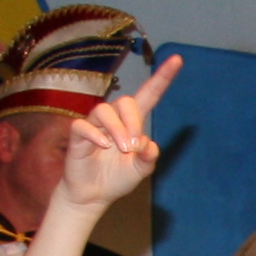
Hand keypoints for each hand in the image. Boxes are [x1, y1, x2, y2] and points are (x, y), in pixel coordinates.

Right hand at [55, 54, 177, 208]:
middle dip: (133, 122)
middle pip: (126, 102)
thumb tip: (147, 144)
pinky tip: (104, 146)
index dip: (162, 78)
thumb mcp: (141, 169)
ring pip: (104, 110)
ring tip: (124, 150)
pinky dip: (94, 135)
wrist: (94, 195)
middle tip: (134, 146)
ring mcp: (94, 125)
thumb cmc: (117, 177)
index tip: (177, 60)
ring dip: (117, 129)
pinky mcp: (78, 135)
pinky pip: (83, 126)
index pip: (149, 94)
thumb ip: (149, 157)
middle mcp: (114, 119)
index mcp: (133, 123)